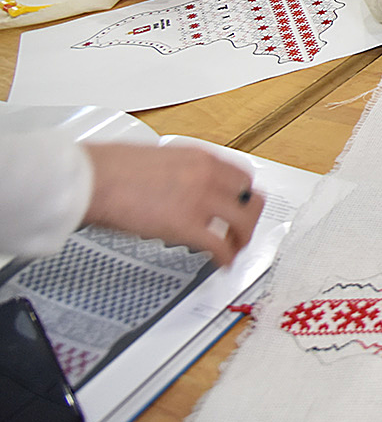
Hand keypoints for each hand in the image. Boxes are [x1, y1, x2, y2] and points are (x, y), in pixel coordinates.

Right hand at [83, 143, 264, 266]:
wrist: (92, 178)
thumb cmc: (109, 168)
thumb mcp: (156, 158)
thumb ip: (177, 172)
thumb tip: (177, 187)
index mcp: (199, 157)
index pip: (241, 176)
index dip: (242, 196)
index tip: (239, 205)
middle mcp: (206, 176)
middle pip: (249, 199)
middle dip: (249, 218)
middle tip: (242, 230)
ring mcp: (200, 201)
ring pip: (243, 222)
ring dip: (242, 239)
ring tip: (234, 250)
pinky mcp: (187, 226)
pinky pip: (219, 246)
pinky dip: (225, 258)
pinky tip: (221, 264)